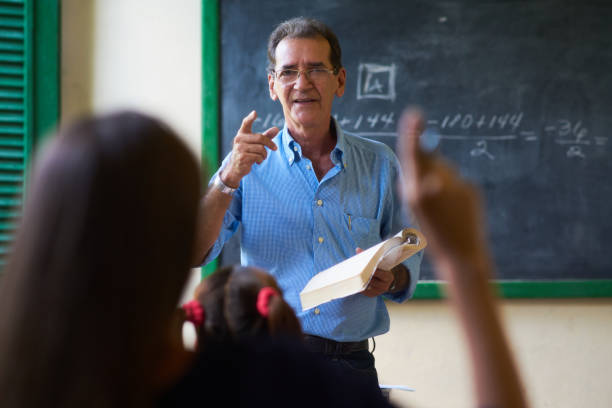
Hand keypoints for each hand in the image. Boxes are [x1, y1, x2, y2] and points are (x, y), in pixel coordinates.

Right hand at [220, 110, 278, 186]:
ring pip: (261, 149)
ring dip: (265, 155)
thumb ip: (266, 136)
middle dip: (270, 144)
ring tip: (262, 157)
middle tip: (275, 148)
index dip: (250, 118)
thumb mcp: (255, 144)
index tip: (255, 113)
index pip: (246, 123)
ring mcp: (239, 148)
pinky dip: (261, 160)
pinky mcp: (242, 157)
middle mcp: (239, 139)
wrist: (235, 168)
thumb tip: (276, 129)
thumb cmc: (247, 153)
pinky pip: (258, 157)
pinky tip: (257, 162)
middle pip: (260, 138)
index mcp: (241, 134)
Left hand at [356, 247, 393, 296]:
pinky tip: (354, 282)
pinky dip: (359, 287)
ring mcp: (379, 292)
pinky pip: (364, 291)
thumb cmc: (381, 270)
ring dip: (360, 281)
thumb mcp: (378, 263)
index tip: (362, 266)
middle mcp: (385, 286)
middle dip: (363, 275)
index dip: (370, 269)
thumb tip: (357, 249)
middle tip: (354, 271)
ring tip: (353, 276)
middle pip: (371, 280)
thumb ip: (369, 256)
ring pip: (367, 286)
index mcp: (388, 276)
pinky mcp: (373, 295)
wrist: (386, 281)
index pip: (378, 273)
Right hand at [397, 107, 487, 273]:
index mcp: (414, 192)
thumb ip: (416, 182)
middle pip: (429, 160)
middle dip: (428, 167)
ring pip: (445, 169)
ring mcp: (454, 186)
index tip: (414, 114)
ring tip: (445, 207)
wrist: (460, 255)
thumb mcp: (414, 209)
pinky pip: (459, 180)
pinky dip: (456, 190)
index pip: (412, 154)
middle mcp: (434, 185)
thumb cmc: (433, 234)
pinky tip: (458, 209)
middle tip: (431, 195)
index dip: (411, 133)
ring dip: (443, 179)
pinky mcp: (471, 189)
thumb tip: (428, 156)